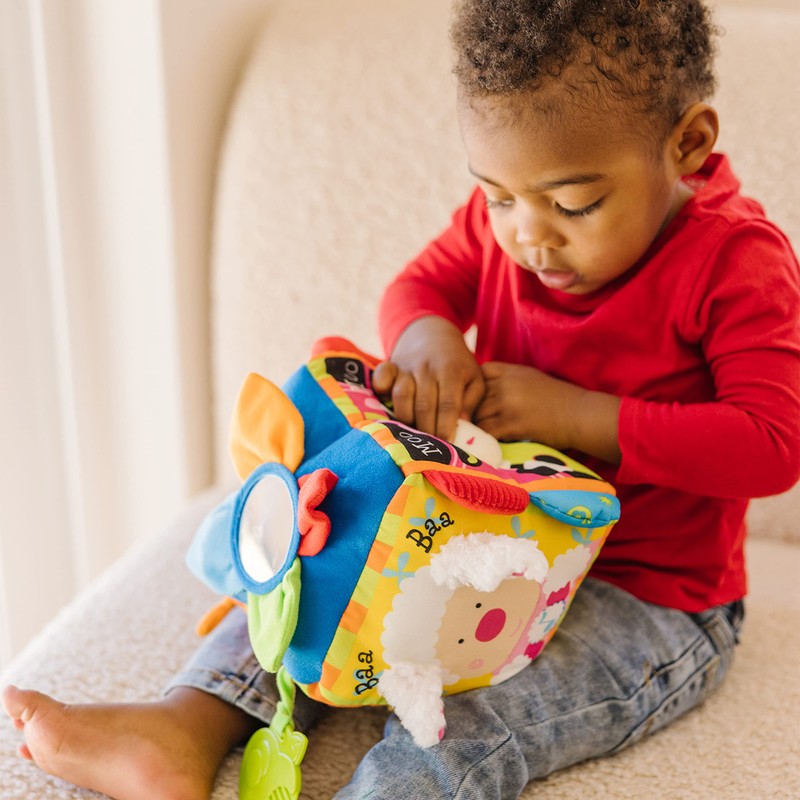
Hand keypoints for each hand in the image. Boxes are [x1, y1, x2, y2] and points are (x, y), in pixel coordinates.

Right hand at [372, 316, 484, 440]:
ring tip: (413, 432)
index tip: (447, 444)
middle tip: (430, 447)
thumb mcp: (474, 379)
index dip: (446, 426)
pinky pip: (381, 378)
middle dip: (427, 429)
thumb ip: (471, 402)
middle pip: (424, 405)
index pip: (448, 403)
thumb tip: (465, 426)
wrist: (433, 334)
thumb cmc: (457, 364)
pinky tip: (386, 403)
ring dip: (406, 418)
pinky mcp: (390, 365)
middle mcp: (427, 368)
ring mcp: (407, 366)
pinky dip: (381, 391)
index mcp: (452, 371)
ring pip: (402, 396)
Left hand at [474, 362, 621, 463]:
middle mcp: (507, 384)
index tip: (479, 398)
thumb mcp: (531, 378)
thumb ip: (507, 379)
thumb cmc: (558, 399)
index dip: (476, 386)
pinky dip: (485, 438)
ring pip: (477, 415)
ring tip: (479, 434)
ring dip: (477, 426)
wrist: (580, 415)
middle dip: (473, 410)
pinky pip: (487, 432)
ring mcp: (508, 404)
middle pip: (475, 396)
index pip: (480, 373)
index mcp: (511, 371)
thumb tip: (482, 388)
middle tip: (474, 422)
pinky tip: (488, 443)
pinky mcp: (512, 425)